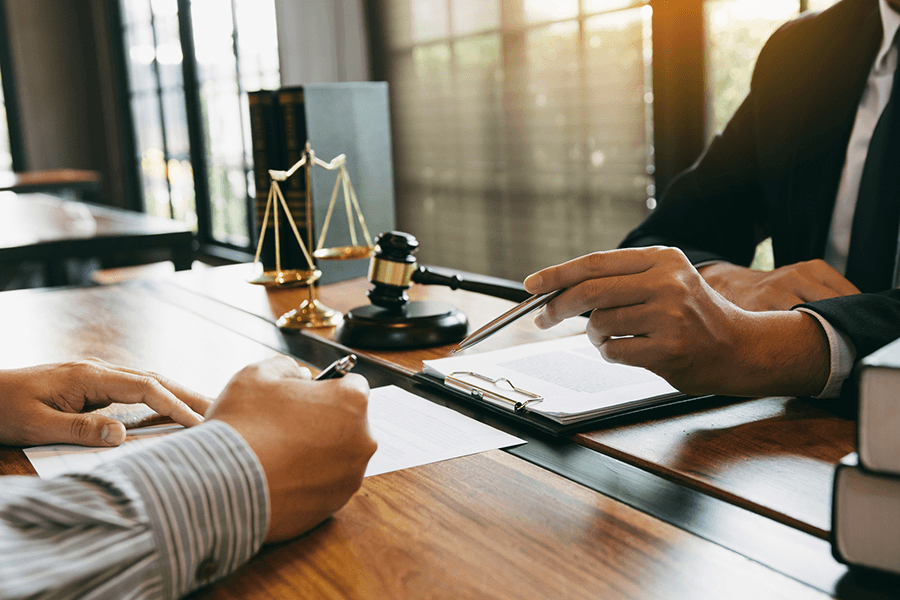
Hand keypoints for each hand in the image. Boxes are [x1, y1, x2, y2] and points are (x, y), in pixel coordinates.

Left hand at [0, 359, 210, 446]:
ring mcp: (96, 376)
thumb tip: (122, 435)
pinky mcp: (92, 386)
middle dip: (190, 394)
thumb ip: (80, 430)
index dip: (175, 404)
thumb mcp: (37, 425)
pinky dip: (159, 397)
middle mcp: (98, 371)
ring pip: (148, 381)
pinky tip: (170, 409)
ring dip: (178, 394)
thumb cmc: (4, 408)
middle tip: (222, 409)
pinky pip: (135, 389)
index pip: (145, 387)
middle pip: (155, 378)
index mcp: (89, 376)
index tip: (199, 423)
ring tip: (207, 409)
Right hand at [205, 355, 376, 542]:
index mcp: (352, 402)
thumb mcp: (257, 375)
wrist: (221, 486)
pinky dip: (307, 480)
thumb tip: (299, 375)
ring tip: (278, 452)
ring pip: (337, 456)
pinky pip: (324, 485)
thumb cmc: (242, 425)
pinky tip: (278, 475)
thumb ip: (286, 367)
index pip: (351, 385)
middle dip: (323, 420)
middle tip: (287, 424)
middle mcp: (362, 441)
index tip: (305, 395)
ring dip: (316, 451)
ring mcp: (350, 477)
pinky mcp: (334, 505)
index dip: (326, 387)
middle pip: (347, 422)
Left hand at [523, 246, 829, 396]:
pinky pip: (613, 351)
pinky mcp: (668, 348)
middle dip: (558, 307)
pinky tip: (631, 351)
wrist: (739, 348)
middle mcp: (666, 282)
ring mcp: (668, 315)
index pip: (595, 263)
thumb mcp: (664, 282)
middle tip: (544, 318)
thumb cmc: (692, 316)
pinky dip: (610, 354)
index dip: (557, 274)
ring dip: (596, 336)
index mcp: (661, 259)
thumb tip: (558, 289)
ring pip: (599, 325)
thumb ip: (620, 281)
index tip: (532, 284)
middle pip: (590, 291)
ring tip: (618, 336)